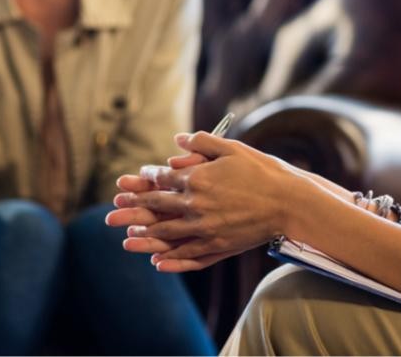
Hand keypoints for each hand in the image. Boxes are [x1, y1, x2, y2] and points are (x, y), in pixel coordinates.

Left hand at [107, 131, 316, 271]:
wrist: (288, 202)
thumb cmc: (262, 171)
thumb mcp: (232, 148)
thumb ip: (202, 142)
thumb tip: (176, 140)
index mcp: (198, 178)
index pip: (163, 178)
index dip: (145, 179)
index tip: (133, 180)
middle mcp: (196, 205)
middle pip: (156, 207)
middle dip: (132, 208)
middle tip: (112, 212)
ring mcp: (205, 228)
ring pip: (166, 233)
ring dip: (144, 236)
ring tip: (126, 238)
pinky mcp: (218, 246)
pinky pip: (188, 255)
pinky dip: (170, 259)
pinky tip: (157, 261)